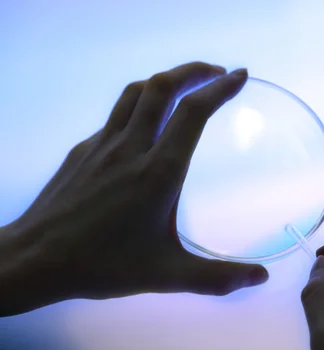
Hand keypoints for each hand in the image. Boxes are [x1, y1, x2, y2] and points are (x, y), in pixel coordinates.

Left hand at [0, 62, 268, 316]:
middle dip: (194, 71)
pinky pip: (117, 116)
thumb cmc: (103, 265)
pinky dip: (140, 106)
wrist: (35, 259)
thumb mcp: (167, 275)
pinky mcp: (83, 151)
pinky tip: (145, 128)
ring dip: (165, 80)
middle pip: (162, 87)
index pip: (193, 113)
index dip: (219, 89)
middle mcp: (131, 148)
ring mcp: (102, 145)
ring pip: (135, 93)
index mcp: (158, 171)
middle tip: (218, 72)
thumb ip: (217, 277)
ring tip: (185, 85)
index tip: (239, 75)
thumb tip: (262, 278)